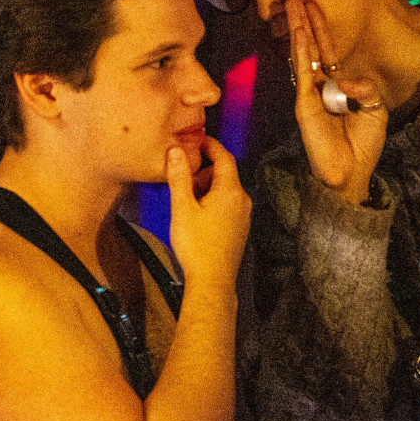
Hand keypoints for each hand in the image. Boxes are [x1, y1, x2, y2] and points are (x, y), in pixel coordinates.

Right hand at [165, 135, 250, 288]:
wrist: (212, 281)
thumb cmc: (196, 245)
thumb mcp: (182, 207)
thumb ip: (179, 177)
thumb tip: (176, 151)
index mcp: (231, 190)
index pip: (224, 156)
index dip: (209, 145)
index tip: (194, 140)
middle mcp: (242, 199)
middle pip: (224, 173)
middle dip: (203, 170)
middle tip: (182, 177)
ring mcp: (243, 215)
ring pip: (225, 189)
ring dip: (206, 186)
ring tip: (185, 199)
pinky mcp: (239, 228)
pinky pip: (227, 204)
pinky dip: (212, 200)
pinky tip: (196, 213)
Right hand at [286, 0, 386, 204]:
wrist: (352, 172)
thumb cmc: (363, 145)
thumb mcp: (376, 111)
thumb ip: (365, 90)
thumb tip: (346, 79)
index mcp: (338, 86)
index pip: (326, 50)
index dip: (321, 27)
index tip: (314, 4)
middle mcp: (320, 86)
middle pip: (310, 46)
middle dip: (304, 20)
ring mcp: (310, 94)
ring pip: (302, 53)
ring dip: (298, 28)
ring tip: (291, 4)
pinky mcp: (304, 104)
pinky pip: (302, 73)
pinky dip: (301, 51)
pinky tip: (299, 33)